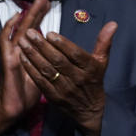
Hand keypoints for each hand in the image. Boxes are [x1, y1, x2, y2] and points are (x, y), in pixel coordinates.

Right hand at [0, 0, 50, 135]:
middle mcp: (21, 50)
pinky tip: (16, 19)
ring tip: (35, 1)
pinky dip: (9, 28)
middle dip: (37, 10)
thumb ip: (51, 64)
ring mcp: (13, 54)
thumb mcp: (45, 76)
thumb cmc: (26, 93)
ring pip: (19, 30)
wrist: (13, 108)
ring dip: (27, 15)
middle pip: (29, 25)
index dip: (43, 17)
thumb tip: (64, 58)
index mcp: (31, 53)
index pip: (38, 31)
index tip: (51, 3)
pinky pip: (6, 41)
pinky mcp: (8, 60)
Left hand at [17, 21, 117, 135]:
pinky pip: (41, 81)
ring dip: (33, 55)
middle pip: (59, 61)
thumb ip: (104, 42)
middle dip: (42, 46)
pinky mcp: (55, 97)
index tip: (50, 33)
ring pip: (47, 70)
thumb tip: (112, 24)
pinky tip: (23, 57)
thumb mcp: (101, 62)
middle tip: (30, 33)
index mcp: (91, 70)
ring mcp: (65, 89)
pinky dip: (31, 69)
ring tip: (23, 42)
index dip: (62, 44)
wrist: (91, 111)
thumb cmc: (94, 83)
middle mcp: (78, 79)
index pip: (75, 55)